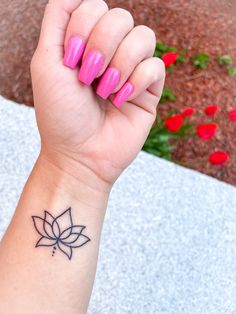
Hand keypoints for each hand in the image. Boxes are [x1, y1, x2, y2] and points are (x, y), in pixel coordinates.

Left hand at [31, 0, 164, 187]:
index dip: (83, 27)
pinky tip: (121, 100)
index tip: (70, 60)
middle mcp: (110, 52)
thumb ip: (57, 20)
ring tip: (105, 91)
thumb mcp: (46, 62)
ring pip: (143, 36)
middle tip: (87, 78)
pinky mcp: (149, 89)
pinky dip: (137, 81)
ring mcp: (131, 69)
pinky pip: (156, 65)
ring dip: (120, 64)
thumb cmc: (60, 114)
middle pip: (120, 16)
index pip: (94, 5)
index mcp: (85, 42)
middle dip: (101, 46)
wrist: (79, 155)